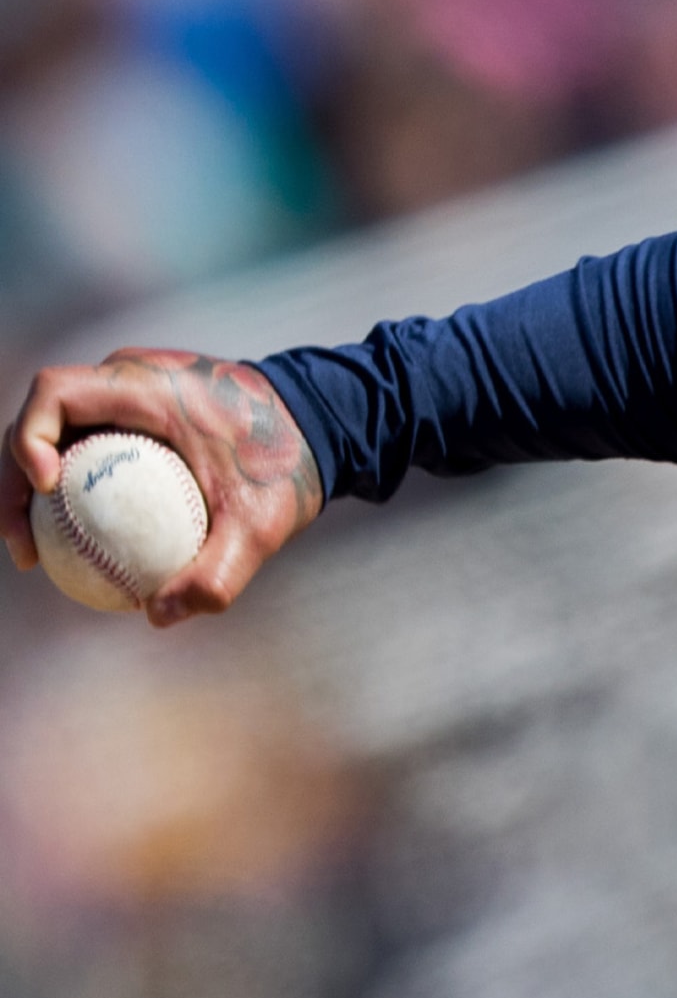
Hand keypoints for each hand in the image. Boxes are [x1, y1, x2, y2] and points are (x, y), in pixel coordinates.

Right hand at [1, 350, 322, 626]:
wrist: (324, 428)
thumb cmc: (290, 465)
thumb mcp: (265, 525)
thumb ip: (219, 572)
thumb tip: (159, 617)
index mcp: (146, 382)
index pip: (55, 391)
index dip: (28, 435)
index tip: (42, 488)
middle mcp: (127, 380)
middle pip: (40, 420)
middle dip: (12, 481)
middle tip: (22, 549)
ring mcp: (128, 396)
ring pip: (57, 438)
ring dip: (32, 491)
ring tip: (34, 557)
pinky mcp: (135, 417)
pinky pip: (88, 451)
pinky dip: (71, 493)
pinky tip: (73, 552)